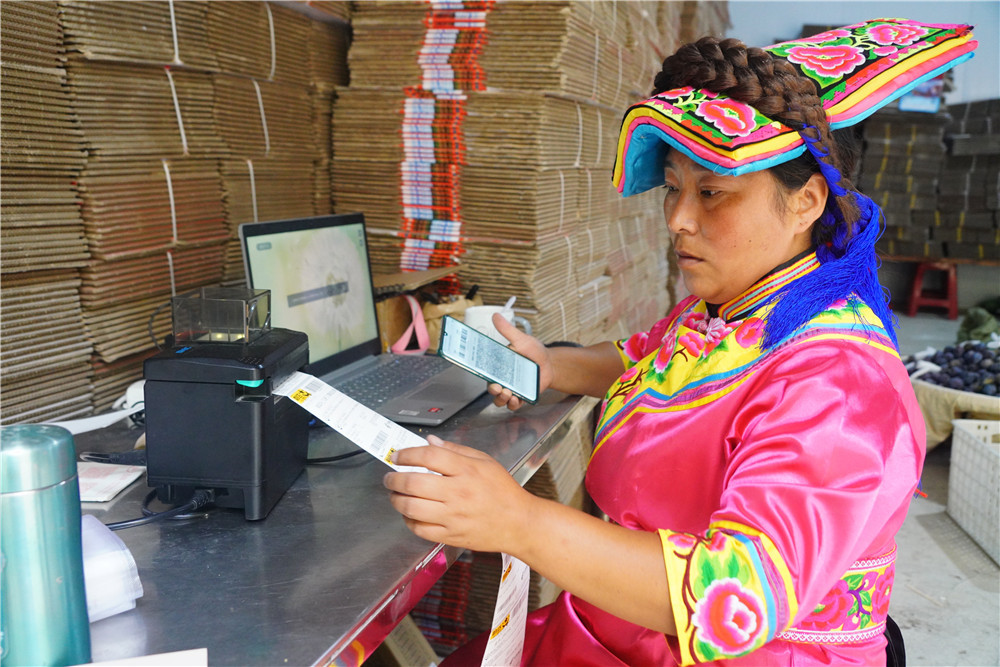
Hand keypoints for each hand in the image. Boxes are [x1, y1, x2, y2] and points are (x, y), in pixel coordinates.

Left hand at [384, 435, 536, 551]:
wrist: (519, 523)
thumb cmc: (502, 490)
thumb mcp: (484, 461)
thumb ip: (455, 450)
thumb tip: (429, 442)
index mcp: (467, 470)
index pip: (429, 456)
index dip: (407, 454)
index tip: (398, 456)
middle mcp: (458, 493)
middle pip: (414, 482)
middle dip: (394, 478)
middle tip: (390, 477)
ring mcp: (453, 517)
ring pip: (411, 507)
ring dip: (396, 499)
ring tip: (395, 494)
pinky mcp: (451, 536)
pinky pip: (419, 529)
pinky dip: (408, 519)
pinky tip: (409, 513)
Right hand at [489, 313, 552, 409]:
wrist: (550, 363)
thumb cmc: (533, 351)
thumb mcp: (521, 339)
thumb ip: (508, 330)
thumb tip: (495, 316)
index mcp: (498, 365)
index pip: (484, 370)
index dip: (480, 372)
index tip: (481, 372)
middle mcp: (502, 379)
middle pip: (491, 388)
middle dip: (493, 390)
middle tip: (498, 388)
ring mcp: (511, 389)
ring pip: (500, 400)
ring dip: (502, 399)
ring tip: (509, 394)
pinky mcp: (521, 397)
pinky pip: (513, 405)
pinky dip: (514, 404)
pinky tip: (517, 400)